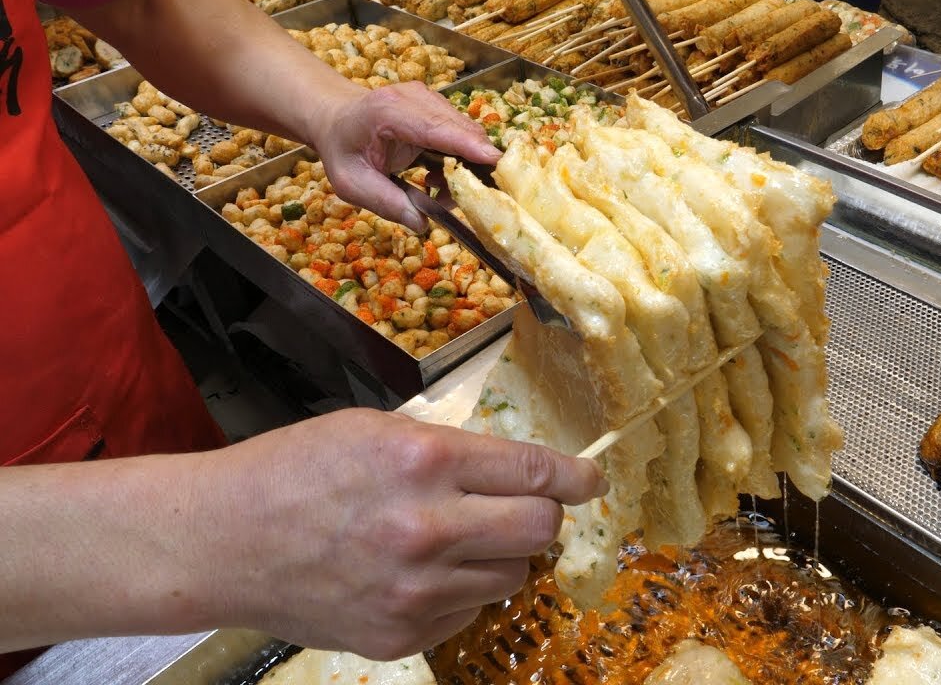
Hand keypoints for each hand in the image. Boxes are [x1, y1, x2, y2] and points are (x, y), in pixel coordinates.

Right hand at [193, 409, 604, 658]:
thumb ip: (452, 451)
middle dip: (541, 516)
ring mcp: (416, 590)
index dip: (578, 477)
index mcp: (424, 461)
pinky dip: (458, 593)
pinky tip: (414, 573)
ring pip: (512, 576)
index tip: (593, 480)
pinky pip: (468, 612)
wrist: (224, 541)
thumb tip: (521, 472)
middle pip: (540, 530)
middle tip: (517, 509)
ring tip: (448, 540)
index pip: (536, 474)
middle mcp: (428, 528)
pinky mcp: (401, 634)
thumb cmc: (295, 471)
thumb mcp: (376, 430)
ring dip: (497, 556)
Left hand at [311, 82, 502, 230]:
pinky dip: (459, 158)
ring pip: (467, 133)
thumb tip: (421, 223)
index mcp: (388, 111)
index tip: (496, 163)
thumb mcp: (352, 183)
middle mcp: (414, 97)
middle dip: (471, 167)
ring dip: (463, 166)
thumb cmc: (343, 150)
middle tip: (453, 201)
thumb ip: (386, 203)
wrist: (336, 118)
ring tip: (434, 188)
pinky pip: (463, 133)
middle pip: (462, 129)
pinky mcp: (438, 105)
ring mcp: (429, 97)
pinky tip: (435, 176)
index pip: (437, 128)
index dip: (468, 145)